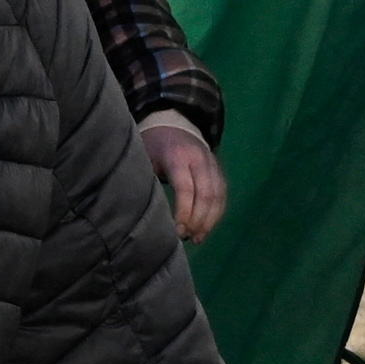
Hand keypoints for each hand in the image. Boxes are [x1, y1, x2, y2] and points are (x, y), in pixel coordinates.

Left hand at [138, 115, 229, 245]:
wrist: (174, 125)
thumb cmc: (154, 145)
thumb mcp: (144, 157)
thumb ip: (147, 180)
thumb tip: (141, 211)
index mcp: (177, 155)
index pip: (185, 187)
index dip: (184, 211)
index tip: (178, 230)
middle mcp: (199, 159)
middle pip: (206, 194)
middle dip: (198, 220)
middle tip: (187, 238)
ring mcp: (212, 164)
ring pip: (218, 196)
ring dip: (210, 220)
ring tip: (197, 239)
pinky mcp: (219, 171)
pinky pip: (222, 195)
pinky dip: (216, 214)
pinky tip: (206, 228)